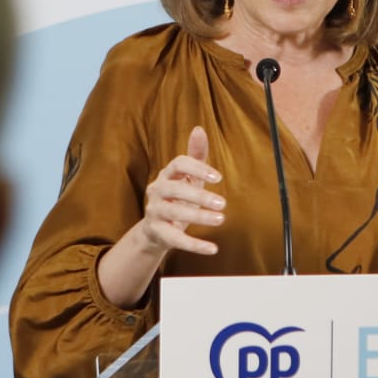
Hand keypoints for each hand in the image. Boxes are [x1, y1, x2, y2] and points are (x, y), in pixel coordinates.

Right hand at [138, 126, 225, 257]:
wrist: (156, 229)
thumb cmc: (177, 198)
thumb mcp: (187, 177)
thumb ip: (196, 155)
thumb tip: (199, 129)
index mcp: (166, 174)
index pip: (178, 164)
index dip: (197, 168)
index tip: (218, 177)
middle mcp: (157, 191)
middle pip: (176, 189)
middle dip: (200, 195)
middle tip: (222, 203)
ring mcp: (155, 212)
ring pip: (174, 213)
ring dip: (198, 216)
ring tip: (220, 219)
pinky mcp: (158, 233)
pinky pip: (176, 240)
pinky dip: (195, 245)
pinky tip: (212, 248)